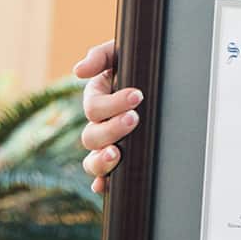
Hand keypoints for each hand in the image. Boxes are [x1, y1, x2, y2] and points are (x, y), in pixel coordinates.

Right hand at [73, 39, 142, 193]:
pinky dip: (102, 183)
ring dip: (102, 160)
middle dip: (112, 129)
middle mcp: (99, 124)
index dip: (113, 104)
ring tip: (117, 154)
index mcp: (97, 99)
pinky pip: (104, 177)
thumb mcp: (121, 53)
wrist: (162, 76)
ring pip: (92, 160)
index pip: (94, 108)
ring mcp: (108, 144)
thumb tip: (78, 71)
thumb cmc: (140, 64)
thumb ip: (101, 56)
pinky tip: (105, 186)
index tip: (138, 95)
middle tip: (135, 118)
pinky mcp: (120, 159)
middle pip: (91, 136)